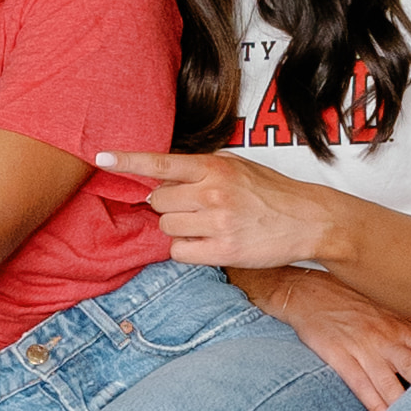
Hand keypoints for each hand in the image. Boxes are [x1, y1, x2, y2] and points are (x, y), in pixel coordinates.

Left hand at [93, 146, 339, 275]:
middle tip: (196, 209)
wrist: (310, 219)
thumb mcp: (236, 168)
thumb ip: (199, 170)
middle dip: (170, 208)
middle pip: (158, 202)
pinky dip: (188, 251)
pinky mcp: (223, 250)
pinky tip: (210, 244)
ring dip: (180, 230)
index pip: (161, 162)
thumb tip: (158, 180)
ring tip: (209, 226)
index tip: (100, 158)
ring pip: (166, 228)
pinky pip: (179, 252)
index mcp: (214, 166)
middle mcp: (213, 191)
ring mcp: (218, 222)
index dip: (127, 161)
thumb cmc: (270, 193)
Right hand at [237, 260, 410, 410]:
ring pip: (394, 385)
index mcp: (402, 326)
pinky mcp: (342, 359)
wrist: (306, 291)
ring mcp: (365, 351)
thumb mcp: (386, 306)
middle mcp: (388, 340)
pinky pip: (363, 389)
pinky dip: (377, 408)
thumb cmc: (350, 299)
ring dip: (409, 407)